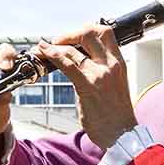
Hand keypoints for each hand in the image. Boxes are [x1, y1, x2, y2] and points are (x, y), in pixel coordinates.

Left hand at [35, 25, 136, 150]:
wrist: (122, 135)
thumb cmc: (117, 114)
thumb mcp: (114, 85)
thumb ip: (100, 71)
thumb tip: (81, 63)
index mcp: (118, 63)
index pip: (105, 32)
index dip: (85, 29)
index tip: (73, 37)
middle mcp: (111, 65)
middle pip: (89, 33)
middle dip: (69, 34)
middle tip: (57, 41)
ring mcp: (99, 75)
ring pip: (73, 49)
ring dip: (54, 47)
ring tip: (42, 48)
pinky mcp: (88, 87)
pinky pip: (68, 66)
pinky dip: (53, 56)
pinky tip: (44, 53)